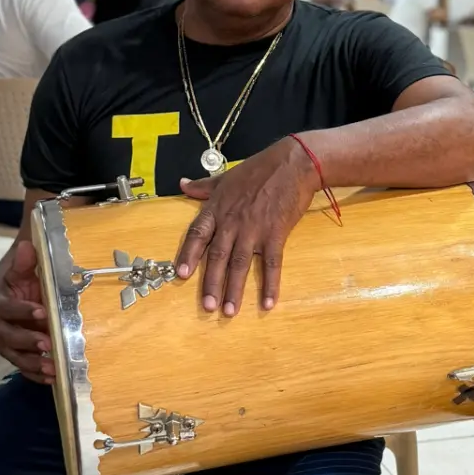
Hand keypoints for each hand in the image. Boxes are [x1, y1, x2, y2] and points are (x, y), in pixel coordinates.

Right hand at [0, 241, 53, 384]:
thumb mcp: (25, 265)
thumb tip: (26, 246)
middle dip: (27, 342)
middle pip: (7, 337)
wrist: (21, 284)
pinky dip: (35, 374)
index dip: (22, 312)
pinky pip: (24, 366)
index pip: (7, 309)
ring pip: (14, 355)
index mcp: (0, 301)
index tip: (42, 313)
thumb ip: (25, 259)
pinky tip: (52, 379)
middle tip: (47, 344)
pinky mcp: (17, 352)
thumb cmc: (24, 274)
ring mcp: (7, 341)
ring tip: (52, 369)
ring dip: (32, 363)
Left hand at [175, 137, 319, 315]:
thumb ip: (204, 186)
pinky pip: (271, 264)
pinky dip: (270, 284)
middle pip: (217, 256)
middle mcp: (232, 222)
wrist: (292, 164)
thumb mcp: (226, 176)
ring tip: (229, 311)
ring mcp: (254, 229)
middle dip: (211, 283)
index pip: (197, 234)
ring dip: (235, 289)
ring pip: (240, 264)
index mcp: (217, 208)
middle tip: (207, 306)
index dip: (188, 255)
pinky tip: (269, 303)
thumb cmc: (259, 169)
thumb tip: (183, 184)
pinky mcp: (275, 234)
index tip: (180, 275)